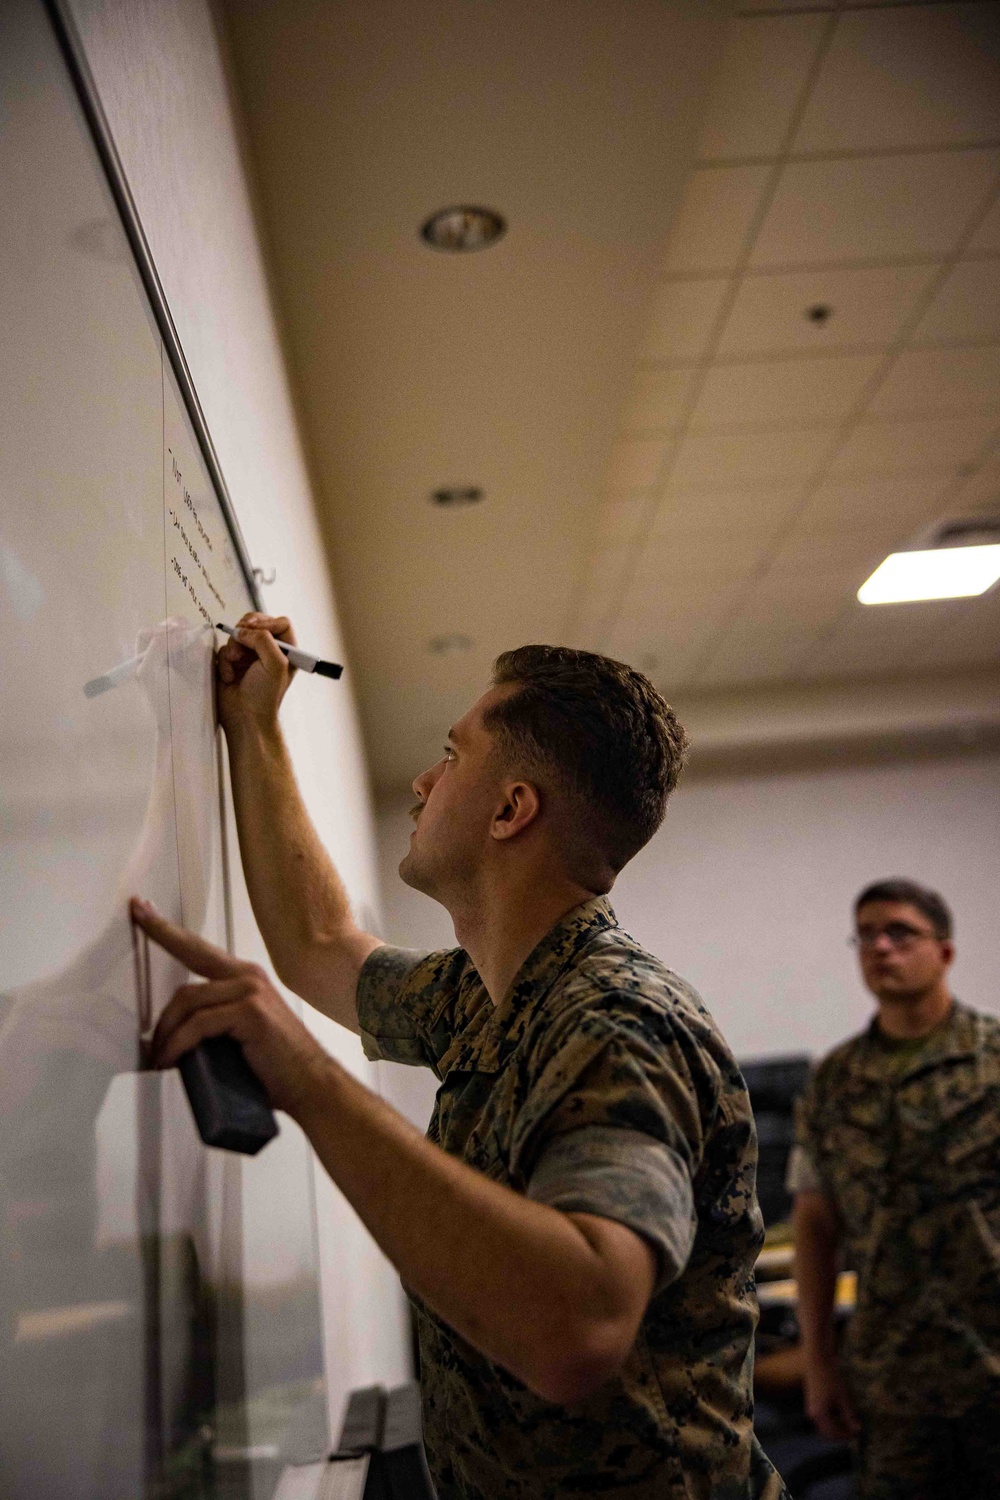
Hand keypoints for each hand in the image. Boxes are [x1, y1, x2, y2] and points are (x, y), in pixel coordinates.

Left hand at [129, 896, 330, 1118]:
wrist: (310, 1084)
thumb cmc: (275, 1067)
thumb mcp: (240, 1034)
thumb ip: (214, 1021)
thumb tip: (173, 1032)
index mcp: (247, 979)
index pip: (200, 948)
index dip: (168, 929)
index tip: (142, 910)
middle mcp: (249, 976)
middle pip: (190, 956)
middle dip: (159, 935)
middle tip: (136, 922)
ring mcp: (251, 990)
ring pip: (188, 999)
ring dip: (165, 1031)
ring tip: (158, 1057)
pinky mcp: (250, 1011)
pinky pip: (197, 1024)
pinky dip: (177, 1045)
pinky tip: (171, 1061)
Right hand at [217, 612, 296, 736]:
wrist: (244, 717)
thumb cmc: (264, 697)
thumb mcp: (275, 665)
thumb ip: (264, 640)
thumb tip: (244, 630)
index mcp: (286, 651)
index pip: (280, 623)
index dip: (267, 622)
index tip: (256, 630)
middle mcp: (268, 650)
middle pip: (256, 623)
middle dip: (245, 631)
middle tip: (241, 641)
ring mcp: (249, 655)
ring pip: (237, 634)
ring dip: (234, 648)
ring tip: (235, 664)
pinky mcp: (232, 662)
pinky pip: (224, 649)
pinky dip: (224, 661)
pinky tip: (229, 676)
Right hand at [804, 1359, 860, 1440]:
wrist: (817, 1360)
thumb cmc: (831, 1377)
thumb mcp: (843, 1397)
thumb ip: (849, 1415)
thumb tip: (857, 1430)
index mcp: (820, 1415)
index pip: (834, 1434)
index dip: (846, 1435)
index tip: (857, 1433)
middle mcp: (812, 1414)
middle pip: (828, 1432)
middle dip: (841, 1433)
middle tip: (854, 1429)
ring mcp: (811, 1409)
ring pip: (825, 1425)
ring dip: (837, 1426)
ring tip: (849, 1420)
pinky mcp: (812, 1403)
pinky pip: (823, 1418)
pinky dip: (832, 1419)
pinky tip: (841, 1412)